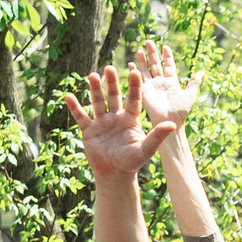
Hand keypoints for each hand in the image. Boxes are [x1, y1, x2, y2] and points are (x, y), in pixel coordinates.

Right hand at [64, 64, 176, 180]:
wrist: (115, 174)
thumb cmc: (133, 162)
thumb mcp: (146, 148)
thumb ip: (157, 135)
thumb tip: (172, 124)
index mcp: (131, 120)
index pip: (133, 99)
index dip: (134, 87)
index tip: (135, 72)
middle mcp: (116, 118)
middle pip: (114, 96)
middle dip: (112, 83)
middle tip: (110, 68)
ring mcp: (102, 123)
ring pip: (98, 102)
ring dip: (95, 90)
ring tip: (93, 75)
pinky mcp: (89, 130)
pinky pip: (81, 116)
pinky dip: (74, 107)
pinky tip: (68, 96)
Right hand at [133, 41, 205, 130]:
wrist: (170, 121)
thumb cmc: (181, 111)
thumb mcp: (190, 95)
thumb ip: (195, 82)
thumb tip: (202, 71)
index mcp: (172, 82)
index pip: (169, 66)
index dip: (167, 56)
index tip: (165, 46)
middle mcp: (161, 82)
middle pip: (156, 64)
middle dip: (152, 53)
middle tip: (148, 41)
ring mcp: (152, 86)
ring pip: (146, 69)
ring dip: (142, 60)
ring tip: (139, 50)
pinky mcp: (144, 90)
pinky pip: (138, 79)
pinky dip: (135, 71)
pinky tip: (131, 64)